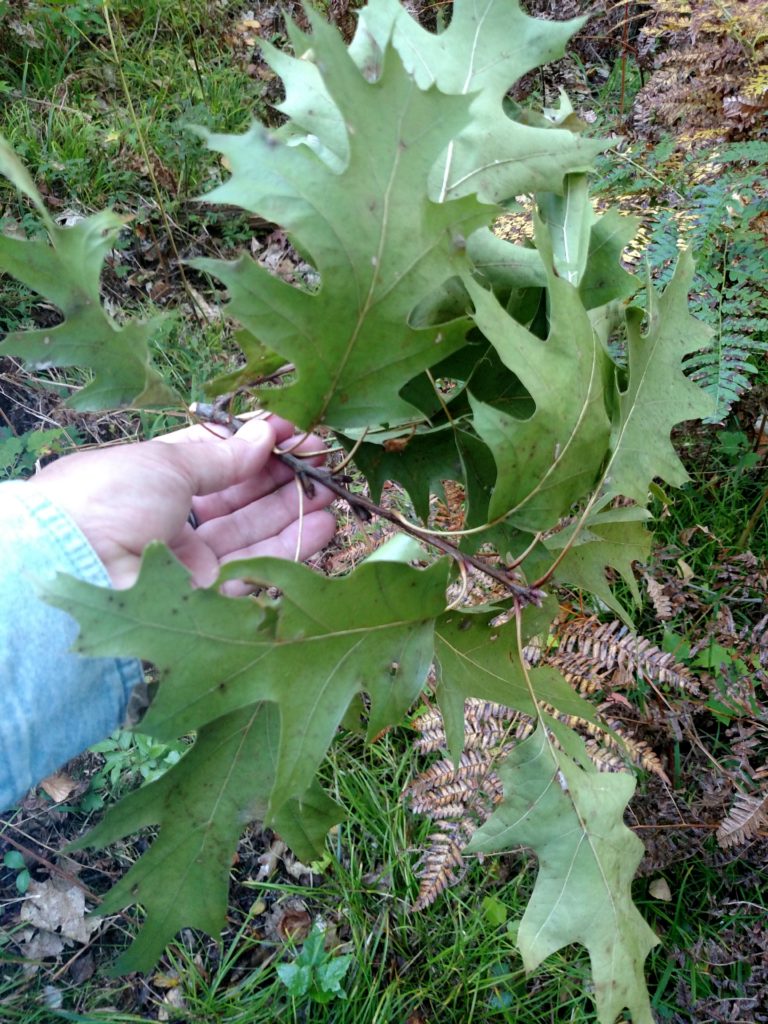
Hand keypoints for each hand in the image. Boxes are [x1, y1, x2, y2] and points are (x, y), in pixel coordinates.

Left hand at [26, 416, 336, 589]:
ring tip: (333, 489)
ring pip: (253, 532)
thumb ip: (223, 456)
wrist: (77, 566)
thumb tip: (264, 434)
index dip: (255, 444)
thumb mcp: (167, 462)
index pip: (216, 457)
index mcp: (153, 477)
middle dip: (282, 477)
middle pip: (239, 496)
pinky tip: (324, 524)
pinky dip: (293, 546)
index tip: (295, 431)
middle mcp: (172, 519)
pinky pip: (258, 569)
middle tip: (324, 461)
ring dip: (294, 509)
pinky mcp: (207, 597)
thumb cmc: (111, 496)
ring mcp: (190, 560)